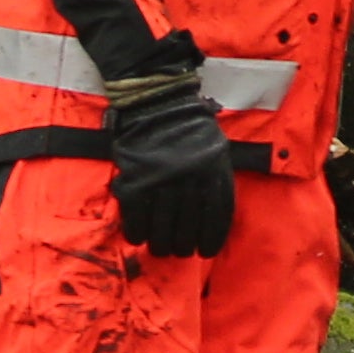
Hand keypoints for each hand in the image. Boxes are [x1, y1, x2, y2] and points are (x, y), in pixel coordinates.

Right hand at [103, 59, 243, 256]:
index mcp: (214, 172)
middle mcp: (190, 180)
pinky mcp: (136, 181)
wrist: (157, 101)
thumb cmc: (190, 127)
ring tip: (159, 248)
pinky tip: (139, 237)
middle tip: (178, 251)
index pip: (216, 218)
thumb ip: (217, 181)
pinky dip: (137, 232)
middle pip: (187, 229)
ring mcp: (162, 181)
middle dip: (183, 246)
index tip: (205, 251)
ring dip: (160, 244)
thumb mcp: (217, 150)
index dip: (211, 240)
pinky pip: (136, 218)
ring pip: (162, 228)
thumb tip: (212, 220)